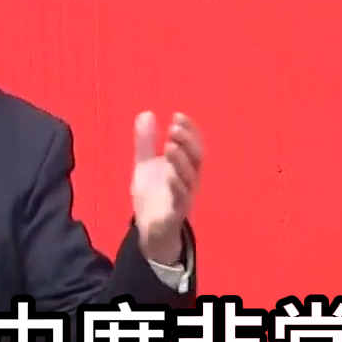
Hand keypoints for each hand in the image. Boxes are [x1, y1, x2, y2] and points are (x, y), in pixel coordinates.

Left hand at [130, 111, 201, 263]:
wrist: (150, 228)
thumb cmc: (153, 194)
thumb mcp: (145, 164)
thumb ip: (145, 142)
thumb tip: (146, 113)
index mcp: (185, 166)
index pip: (194, 144)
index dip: (190, 130)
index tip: (177, 115)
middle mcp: (190, 179)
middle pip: (197, 158)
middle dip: (188, 141)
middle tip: (173, 127)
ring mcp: (185, 196)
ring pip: (190, 177)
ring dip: (181, 160)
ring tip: (169, 145)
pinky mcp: (176, 212)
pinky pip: (181, 199)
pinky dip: (177, 186)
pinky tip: (169, 175)